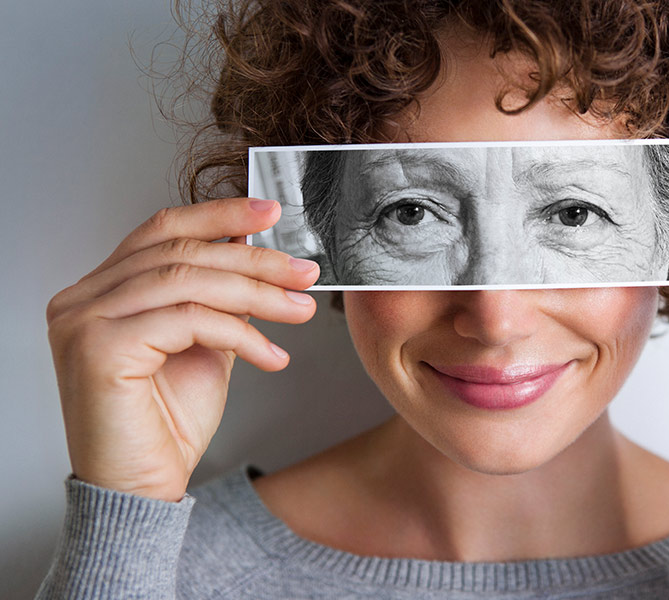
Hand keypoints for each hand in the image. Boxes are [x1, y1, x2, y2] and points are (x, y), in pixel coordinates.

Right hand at [46, 198, 318, 500]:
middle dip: (254, 260)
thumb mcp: (205, 342)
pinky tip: (272, 356)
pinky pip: (187, 320)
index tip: (271, 212)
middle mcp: (81, 299)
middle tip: (304, 271)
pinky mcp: (98, 349)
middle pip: (181, 253)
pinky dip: (240, 333)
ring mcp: (83, 321)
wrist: (143, 486)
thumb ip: (219, 297)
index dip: (219, 215)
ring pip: (188, 282)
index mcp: (101, 290)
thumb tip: (255, 248)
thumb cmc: (167, 421)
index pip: (162, 231)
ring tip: (301, 309)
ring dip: (258, 294)